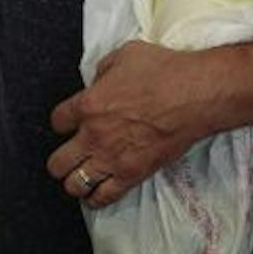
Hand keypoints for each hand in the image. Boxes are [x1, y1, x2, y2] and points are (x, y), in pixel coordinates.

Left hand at [47, 41, 221, 208]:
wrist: (195, 96)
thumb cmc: (165, 71)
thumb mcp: (126, 55)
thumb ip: (104, 71)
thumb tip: (100, 82)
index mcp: (88, 105)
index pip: (57, 121)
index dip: (62, 123)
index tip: (70, 124)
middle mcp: (93, 136)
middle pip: (57, 162)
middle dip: (60, 161)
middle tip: (70, 157)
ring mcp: (111, 158)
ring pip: (74, 185)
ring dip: (75, 182)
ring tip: (82, 177)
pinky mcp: (132, 174)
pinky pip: (103, 197)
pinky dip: (96, 198)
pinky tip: (98, 192)